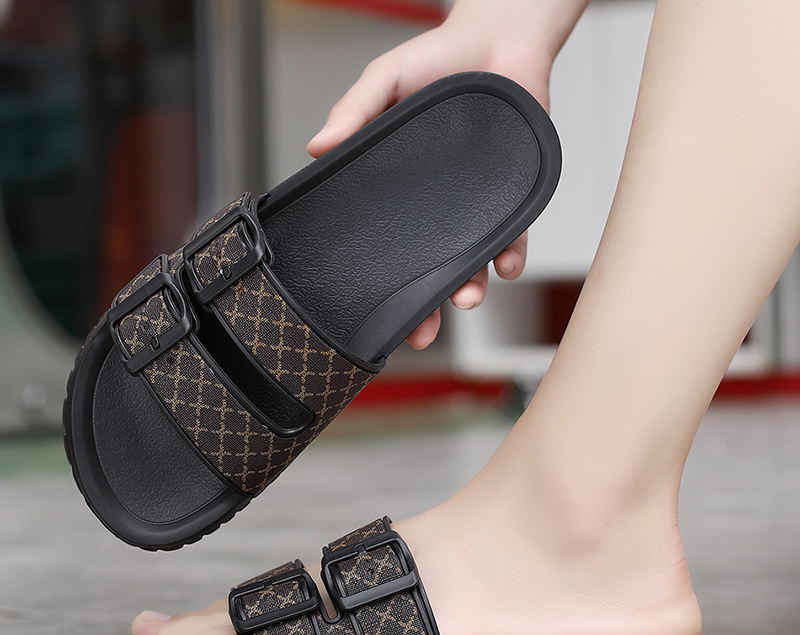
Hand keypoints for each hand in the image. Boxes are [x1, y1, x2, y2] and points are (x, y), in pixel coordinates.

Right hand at [307, 20, 553, 348]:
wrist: (498, 38)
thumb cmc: (439, 58)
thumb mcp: (385, 82)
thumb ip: (355, 111)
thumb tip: (317, 147)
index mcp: (403, 188)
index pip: (388, 240)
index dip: (382, 278)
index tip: (371, 312)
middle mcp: (439, 205)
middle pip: (430, 265)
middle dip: (427, 304)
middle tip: (420, 331)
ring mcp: (476, 202)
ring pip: (473, 258)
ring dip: (470, 285)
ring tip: (466, 299)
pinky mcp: (514, 191)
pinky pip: (515, 231)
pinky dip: (513, 253)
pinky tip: (507, 266)